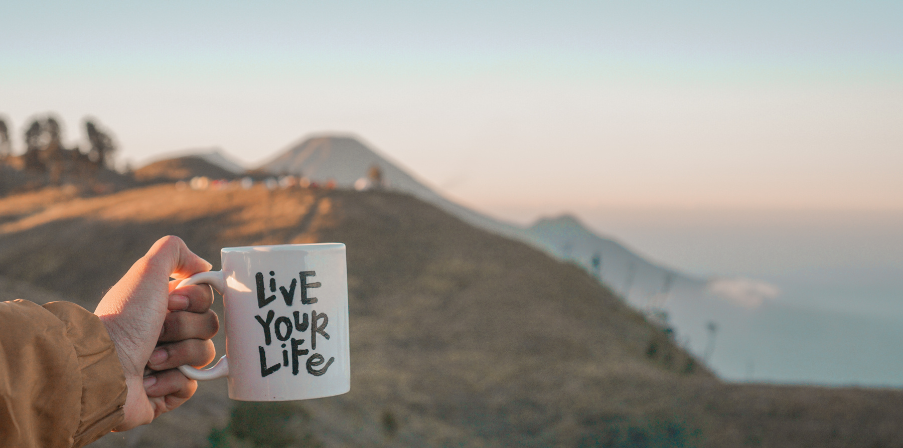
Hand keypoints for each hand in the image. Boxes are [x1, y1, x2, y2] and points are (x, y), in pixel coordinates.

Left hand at [94, 236, 218, 430]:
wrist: (102, 370)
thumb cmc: (124, 320)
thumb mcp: (146, 271)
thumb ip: (173, 251)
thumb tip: (202, 265)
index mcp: (162, 304)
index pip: (205, 298)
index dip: (195, 300)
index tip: (171, 303)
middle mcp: (164, 331)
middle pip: (208, 325)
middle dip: (184, 328)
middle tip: (157, 332)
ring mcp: (167, 363)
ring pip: (203, 354)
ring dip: (177, 355)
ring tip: (149, 361)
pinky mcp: (167, 392)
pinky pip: (191, 384)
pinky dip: (170, 382)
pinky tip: (147, 381)